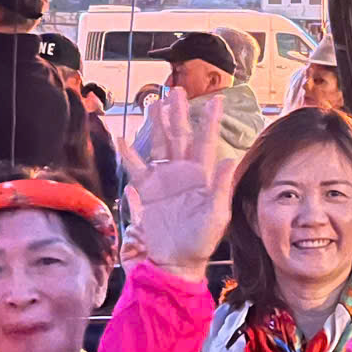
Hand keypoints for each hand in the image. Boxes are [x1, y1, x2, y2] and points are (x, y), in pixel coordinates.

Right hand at [119, 93, 237, 277]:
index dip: (209, 121)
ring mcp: (165, 180)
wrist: (177, 261)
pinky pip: (137, 168)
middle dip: (178, 113)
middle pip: (180, 136)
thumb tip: (229, 159)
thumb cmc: (201, 240)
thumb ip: (220, 187)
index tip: (215, 99)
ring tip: (153, 104)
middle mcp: (183, 173)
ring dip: (157, 125)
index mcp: (202, 176)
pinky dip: (129, 154)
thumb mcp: (216, 215)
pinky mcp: (148, 191)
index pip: (206, 142)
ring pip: (160, 145)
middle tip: (175, 90)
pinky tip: (122, 138)